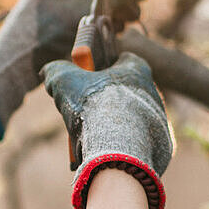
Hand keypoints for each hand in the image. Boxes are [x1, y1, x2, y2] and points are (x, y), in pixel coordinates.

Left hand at [0, 0, 147, 138]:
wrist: (10, 70)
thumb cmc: (42, 38)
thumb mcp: (79, 13)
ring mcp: (57, 9)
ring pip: (94, 2)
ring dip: (117, 6)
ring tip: (135, 16)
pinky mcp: (59, 29)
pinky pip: (88, 18)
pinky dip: (106, 21)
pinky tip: (119, 29)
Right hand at [42, 53, 173, 208]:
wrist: (120, 149)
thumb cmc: (95, 107)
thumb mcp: (65, 81)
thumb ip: (55, 70)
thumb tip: (48, 71)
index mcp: (136, 69)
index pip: (123, 59)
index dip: (104, 66)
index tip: (89, 76)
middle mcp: (153, 91)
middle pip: (126, 90)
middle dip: (107, 99)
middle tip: (86, 112)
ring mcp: (160, 118)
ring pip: (132, 117)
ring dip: (115, 124)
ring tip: (94, 136)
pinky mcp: (161, 143)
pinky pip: (140, 140)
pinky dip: (125, 144)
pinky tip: (107, 150)